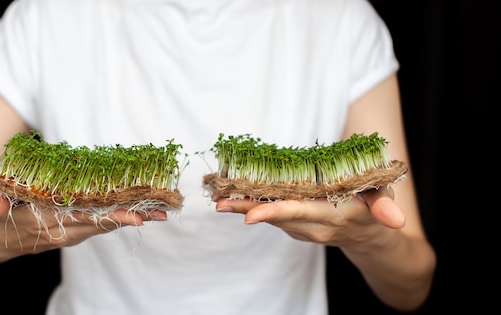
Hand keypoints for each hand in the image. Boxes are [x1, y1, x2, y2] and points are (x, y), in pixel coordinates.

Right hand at [0, 190, 167, 253]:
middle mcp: (61, 232)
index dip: (109, 215)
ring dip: (133, 217)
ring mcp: (69, 234)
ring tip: (160, 211)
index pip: (82, 218)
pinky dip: (122, 217)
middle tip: (160, 210)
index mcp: (44, 223)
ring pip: (105, 224)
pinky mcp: (73, 232)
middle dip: (132, 216)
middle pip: (102, 222)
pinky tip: (142, 212)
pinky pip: (100, 225)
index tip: (134, 214)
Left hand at [213, 186, 404, 247]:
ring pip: (269, 216)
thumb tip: (397, 220)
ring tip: (218, 196)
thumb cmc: (374, 210)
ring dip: (243, 207)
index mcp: (332, 216)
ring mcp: (302, 228)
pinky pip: (270, 215)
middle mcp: (313, 226)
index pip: (299, 213)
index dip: (274, 213)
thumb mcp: (384, 204)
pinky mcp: (295, 225)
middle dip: (246, 209)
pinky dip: (250, 206)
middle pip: (275, 216)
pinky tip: (231, 197)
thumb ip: (386, 209)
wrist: (369, 237)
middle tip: (220, 203)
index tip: (249, 216)